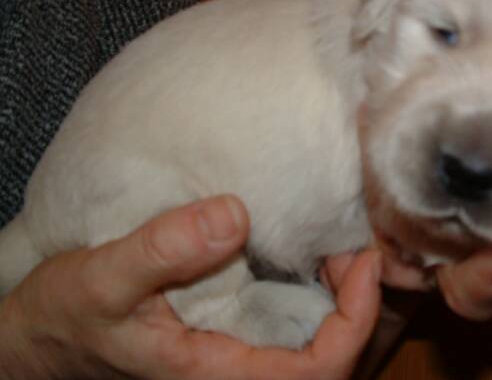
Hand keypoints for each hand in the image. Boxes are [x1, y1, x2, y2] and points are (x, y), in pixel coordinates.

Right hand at [0, 196, 381, 379]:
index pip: (319, 371)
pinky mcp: (227, 339)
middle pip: (330, 361)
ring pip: (315, 346)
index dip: (355, 319)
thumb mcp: (102, 279)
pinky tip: (310, 256)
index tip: (363, 261)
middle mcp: (234, 373)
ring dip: (342, 298)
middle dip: (359, 305)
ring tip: (342, 244)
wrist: (41, 340)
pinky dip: (315, 294)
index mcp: (216, 374)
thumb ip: (161, 251)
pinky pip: (289, 327)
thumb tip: (234, 215)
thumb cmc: (66, 317)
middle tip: (357, 244)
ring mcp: (234, 358)